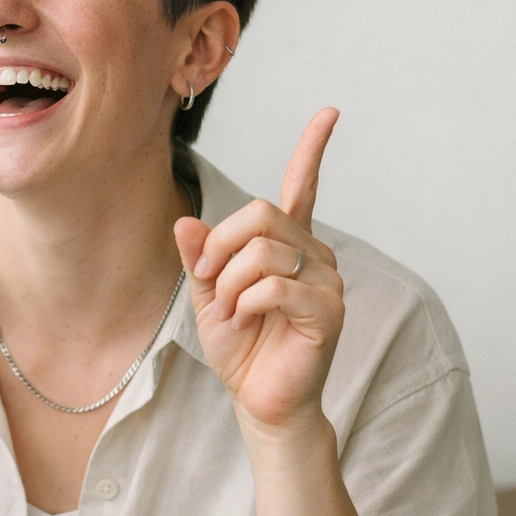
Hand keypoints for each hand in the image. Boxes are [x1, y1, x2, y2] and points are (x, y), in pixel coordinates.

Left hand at [174, 108, 343, 432]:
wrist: (259, 401)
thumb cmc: (240, 349)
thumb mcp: (206, 297)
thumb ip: (200, 259)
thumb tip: (186, 222)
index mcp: (288, 246)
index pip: (302, 187)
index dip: (312, 149)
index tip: (329, 113)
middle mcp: (314, 255)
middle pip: (261, 213)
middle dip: (221, 247)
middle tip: (211, 285)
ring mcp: (326, 281)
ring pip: (264, 250)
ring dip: (230, 283)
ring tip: (231, 312)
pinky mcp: (328, 311)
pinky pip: (275, 286)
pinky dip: (246, 304)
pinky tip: (246, 323)